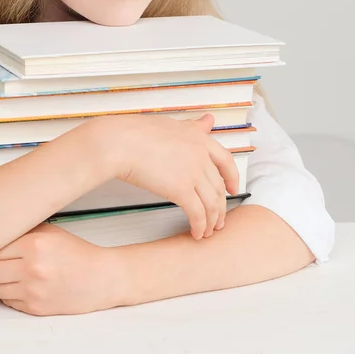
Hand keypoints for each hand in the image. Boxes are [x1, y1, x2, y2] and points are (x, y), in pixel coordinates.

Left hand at [0, 223, 121, 315]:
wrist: (100, 278)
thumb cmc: (76, 253)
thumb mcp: (49, 231)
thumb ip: (21, 232)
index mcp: (34, 244)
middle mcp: (32, 268)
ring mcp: (33, 291)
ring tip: (2, 274)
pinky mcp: (35, 308)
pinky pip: (6, 302)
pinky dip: (6, 294)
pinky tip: (17, 285)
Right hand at [94, 112, 238, 240]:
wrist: (121, 143)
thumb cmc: (136, 132)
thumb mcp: (171, 124)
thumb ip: (192, 126)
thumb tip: (208, 120)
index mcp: (199, 138)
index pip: (225, 160)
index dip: (232, 177)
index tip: (233, 189)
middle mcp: (200, 155)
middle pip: (218, 186)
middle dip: (220, 206)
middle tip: (219, 219)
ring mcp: (193, 172)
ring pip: (212, 203)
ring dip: (212, 221)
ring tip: (208, 231)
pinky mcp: (181, 190)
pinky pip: (197, 213)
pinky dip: (200, 226)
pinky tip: (197, 233)